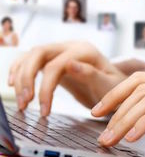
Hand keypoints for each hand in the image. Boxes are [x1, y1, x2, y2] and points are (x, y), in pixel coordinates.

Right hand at [9, 41, 127, 115]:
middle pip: (39, 53)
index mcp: (85, 51)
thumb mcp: (109, 85)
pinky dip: (19, 70)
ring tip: (21, 102)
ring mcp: (61, 51)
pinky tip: (14, 85)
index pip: (56, 65)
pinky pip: (31, 60)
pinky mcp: (54, 60)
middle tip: (25, 103)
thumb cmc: (116, 87)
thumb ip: (91, 74)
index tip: (44, 110)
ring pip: (31, 55)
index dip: (46, 88)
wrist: (117, 86)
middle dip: (27, 77)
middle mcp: (71, 47)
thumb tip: (70, 64)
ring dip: (21, 77)